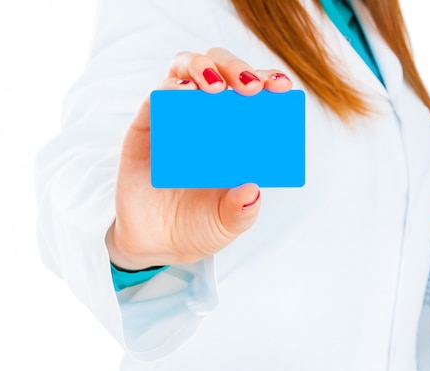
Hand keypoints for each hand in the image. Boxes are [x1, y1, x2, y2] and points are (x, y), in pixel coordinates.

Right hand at [106, 48, 292, 269]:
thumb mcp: (228, 224)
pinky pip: (156, 98)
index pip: (254, 93)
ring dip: (203, 67)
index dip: (269, 81)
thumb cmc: (200, 227)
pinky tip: (184, 94)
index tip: (283, 86)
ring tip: (216, 87)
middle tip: (251, 87)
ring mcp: (176, 118)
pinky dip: (170, 89)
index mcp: (236, 133)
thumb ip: (241, 211)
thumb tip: (252, 191)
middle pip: (221, 69)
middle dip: (237, 68)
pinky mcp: (146, 126)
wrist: (156, 244)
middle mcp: (207, 118)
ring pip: (186, 69)